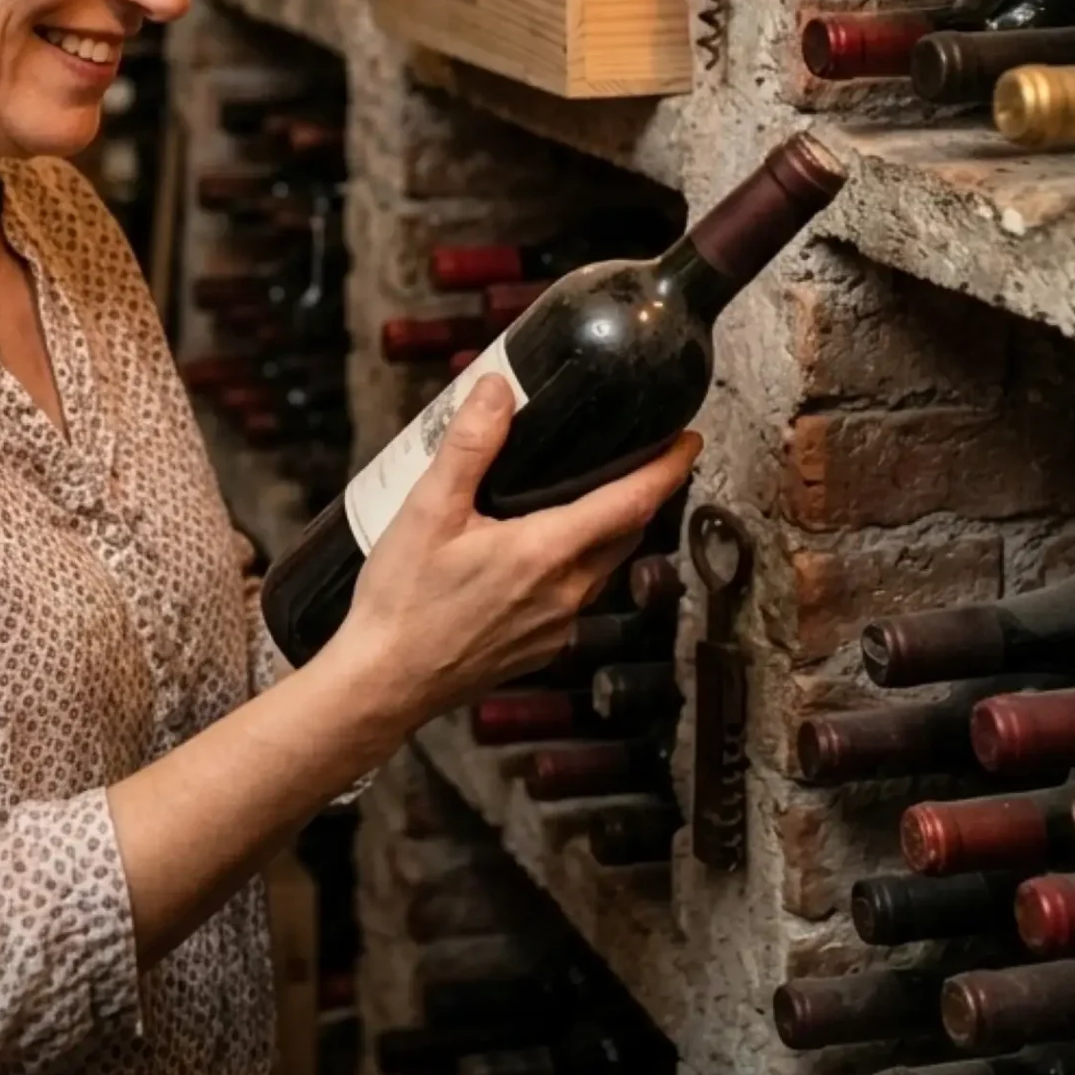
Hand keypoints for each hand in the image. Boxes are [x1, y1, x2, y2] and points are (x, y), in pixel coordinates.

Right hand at [326, 373, 702, 734]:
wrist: (384, 683)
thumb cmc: (403, 602)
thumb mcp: (428, 509)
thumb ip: (469, 445)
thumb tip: (498, 390)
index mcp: (546, 553)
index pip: (632, 502)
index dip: (668, 468)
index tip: (690, 441)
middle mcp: (565, 594)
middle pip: (626, 533)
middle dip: (640, 494)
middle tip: (638, 457)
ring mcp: (557, 627)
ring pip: (602, 567)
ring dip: (607, 531)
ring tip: (586, 497)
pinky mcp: (541, 649)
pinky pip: (576, 597)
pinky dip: (577, 566)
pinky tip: (541, 553)